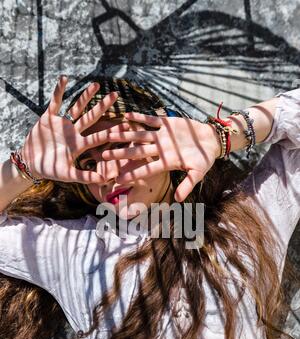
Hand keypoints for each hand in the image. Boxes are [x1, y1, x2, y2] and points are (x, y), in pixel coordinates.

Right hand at [20, 76, 128, 184]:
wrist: (31, 163)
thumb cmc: (50, 170)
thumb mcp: (68, 175)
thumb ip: (85, 176)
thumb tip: (103, 180)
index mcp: (80, 145)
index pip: (99, 136)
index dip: (111, 131)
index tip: (126, 124)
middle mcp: (74, 132)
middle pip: (91, 117)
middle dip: (102, 106)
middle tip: (115, 95)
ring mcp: (62, 124)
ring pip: (76, 107)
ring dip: (85, 96)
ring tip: (96, 84)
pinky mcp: (49, 118)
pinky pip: (55, 102)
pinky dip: (59, 91)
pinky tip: (64, 78)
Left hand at [101, 112, 220, 201]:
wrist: (211, 141)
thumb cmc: (205, 159)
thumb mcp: (198, 173)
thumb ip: (188, 185)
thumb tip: (179, 201)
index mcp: (166, 162)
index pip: (146, 169)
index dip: (132, 174)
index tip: (117, 179)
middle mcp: (160, 149)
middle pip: (137, 152)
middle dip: (120, 154)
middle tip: (103, 155)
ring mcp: (161, 136)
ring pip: (140, 135)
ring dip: (125, 135)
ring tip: (110, 134)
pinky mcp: (166, 123)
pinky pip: (150, 119)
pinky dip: (140, 117)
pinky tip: (126, 115)